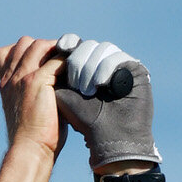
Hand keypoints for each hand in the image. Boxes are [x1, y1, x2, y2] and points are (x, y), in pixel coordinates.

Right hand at [0, 36, 65, 158]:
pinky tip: (74, 74)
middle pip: (25, 43)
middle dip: (45, 46)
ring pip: (39, 45)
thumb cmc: (34, 136)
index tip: (43, 60)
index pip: (8, 51)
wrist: (30, 150)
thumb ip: (35, 91)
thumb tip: (59, 80)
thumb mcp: (28, 108)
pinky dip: (67, 62)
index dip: (26, 50)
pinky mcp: (36, 82)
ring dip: (57, 50)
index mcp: (5, 84)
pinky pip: (56, 60)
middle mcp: (11, 77)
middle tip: (61, 59)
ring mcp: (22, 78)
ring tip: (70, 62)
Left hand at [54, 36, 160, 171]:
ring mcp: (121, 64)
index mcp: (86, 65)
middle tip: (77, 85)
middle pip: (89, 45)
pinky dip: (107, 67)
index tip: (61, 47)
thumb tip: (46, 51)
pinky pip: (119, 57)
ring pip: (103, 48)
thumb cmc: (85, 121)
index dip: (69, 43)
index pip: (76, 44)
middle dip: (79, 61)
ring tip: (88, 89)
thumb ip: (55, 73)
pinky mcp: (136, 69)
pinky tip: (101, 83)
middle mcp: (103, 62)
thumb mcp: (63, 95)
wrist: (109, 138)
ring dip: (92, 67)